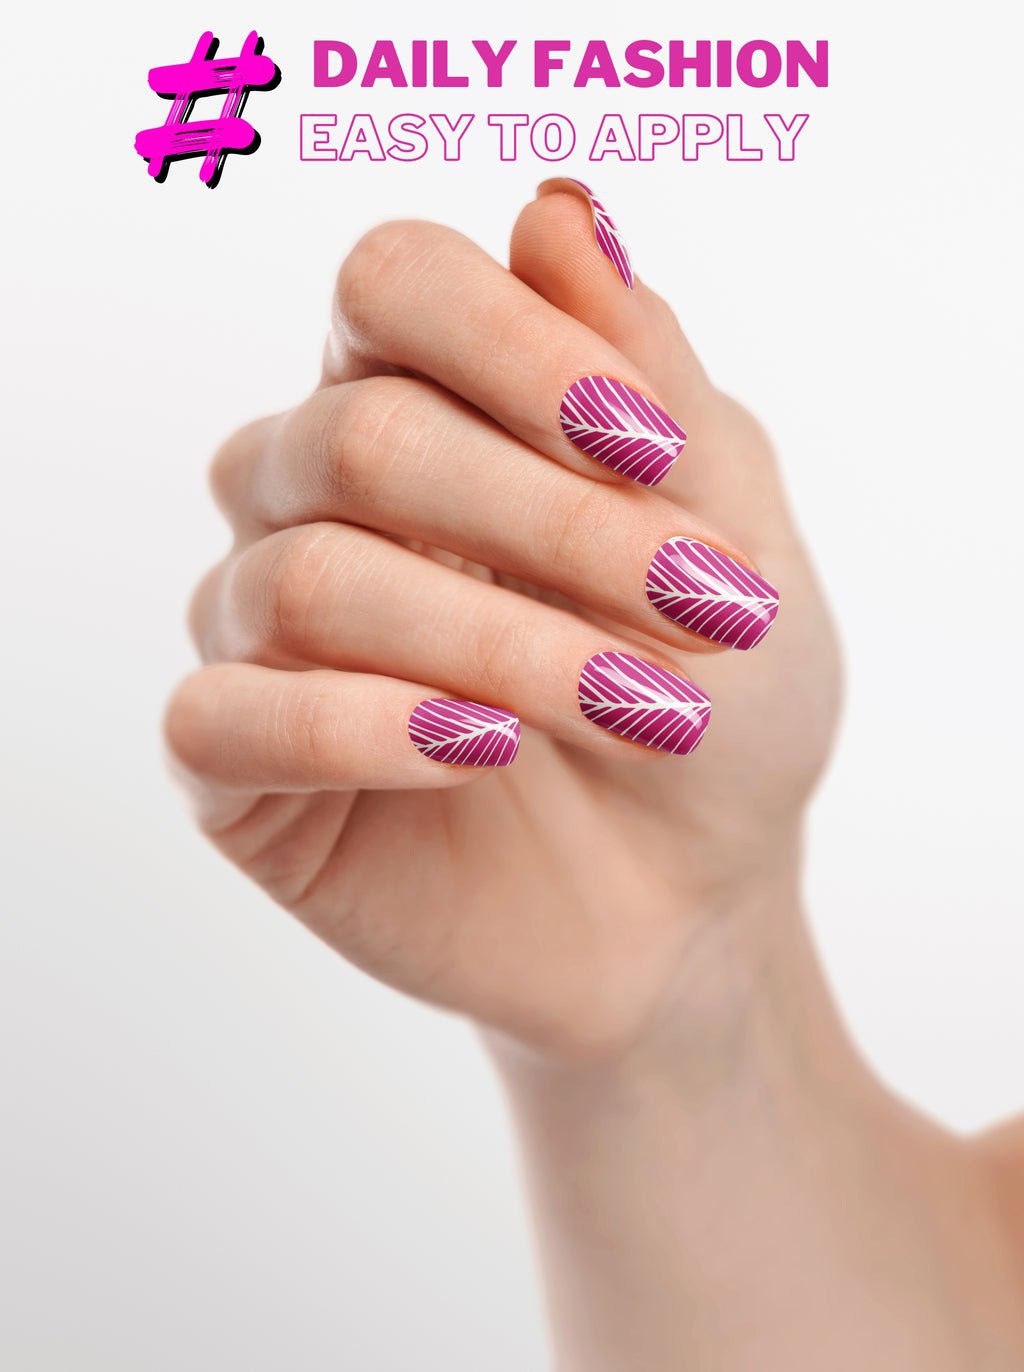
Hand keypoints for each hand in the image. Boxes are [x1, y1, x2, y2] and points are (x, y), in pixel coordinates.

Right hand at [166, 182, 840, 1059]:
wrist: (693, 898)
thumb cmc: (715, 704)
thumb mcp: (730, 535)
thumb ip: (648, 378)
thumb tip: (559, 214)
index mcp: (431, 409)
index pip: (392, 284)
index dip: (513, 345)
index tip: (650, 447)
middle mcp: (316, 499)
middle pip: (356, 437)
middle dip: (547, 524)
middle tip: (698, 611)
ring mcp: (262, 632)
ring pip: (307, 580)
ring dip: (496, 643)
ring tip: (635, 709)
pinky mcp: (235, 767)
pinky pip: (225, 717)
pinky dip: (361, 730)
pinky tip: (482, 754)